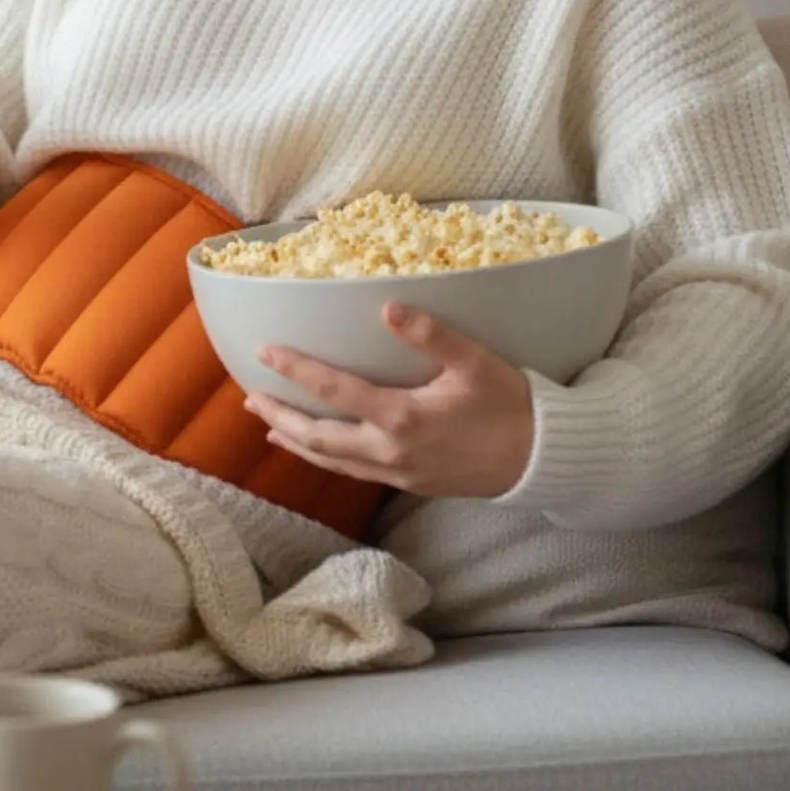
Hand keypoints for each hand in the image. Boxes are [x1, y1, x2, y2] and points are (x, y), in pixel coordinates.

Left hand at [242, 302, 533, 501]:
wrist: (541, 461)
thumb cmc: (510, 405)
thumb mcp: (475, 363)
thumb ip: (431, 334)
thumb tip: (387, 306)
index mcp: (401, 417)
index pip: (334, 390)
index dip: (296, 370)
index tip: (264, 351)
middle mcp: (389, 451)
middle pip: (317, 436)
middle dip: (280, 414)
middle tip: (248, 396)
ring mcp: (396, 473)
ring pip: (331, 460)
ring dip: (296, 440)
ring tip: (266, 423)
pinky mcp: (408, 484)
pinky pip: (352, 472)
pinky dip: (325, 459)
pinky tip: (317, 450)